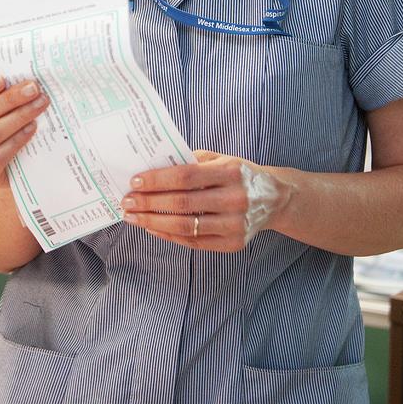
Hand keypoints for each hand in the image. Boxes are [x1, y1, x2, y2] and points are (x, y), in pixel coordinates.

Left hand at [121, 150, 283, 251]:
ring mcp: (235, 225)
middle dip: (149, 202)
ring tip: (133, 217)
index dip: (158, 180)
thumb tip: (153, 167)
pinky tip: (152, 228)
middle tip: (127, 201)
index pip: (186, 176)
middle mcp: (235, 199)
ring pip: (184, 227)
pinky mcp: (233, 244)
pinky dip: (168, 235)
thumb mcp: (222, 159)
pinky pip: (193, 242)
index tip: (135, 181)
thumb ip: (192, 161)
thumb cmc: (239, 175)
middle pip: (182, 203)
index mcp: (231, 172)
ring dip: (153, 222)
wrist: (275, 199)